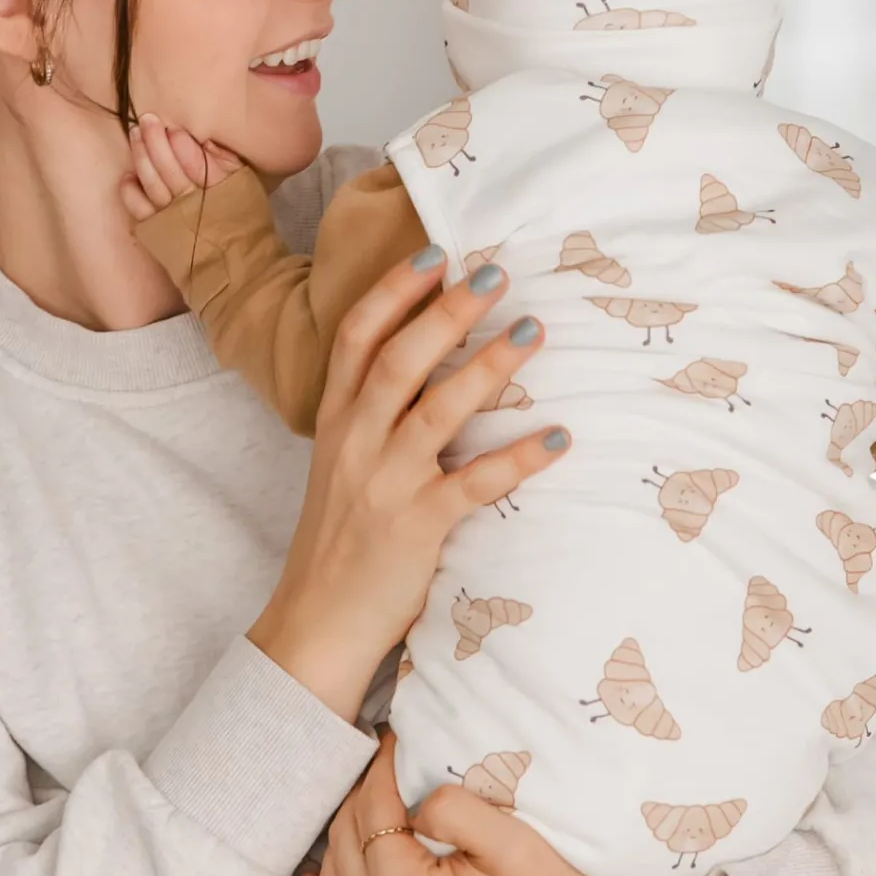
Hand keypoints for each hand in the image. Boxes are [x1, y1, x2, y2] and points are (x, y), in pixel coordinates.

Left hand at [120, 113, 243, 221]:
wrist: (233, 258)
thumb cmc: (240, 215)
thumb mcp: (245, 184)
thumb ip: (227, 161)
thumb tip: (205, 140)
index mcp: (220, 191)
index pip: (197, 164)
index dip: (182, 144)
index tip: (173, 128)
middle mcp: (194, 205)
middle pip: (170, 169)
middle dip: (156, 141)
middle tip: (146, 120)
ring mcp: (173, 218)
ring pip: (152, 184)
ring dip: (141, 156)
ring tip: (135, 134)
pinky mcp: (158, 230)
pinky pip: (139, 208)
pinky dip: (130, 191)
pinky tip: (128, 175)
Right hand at [247, 248, 569, 718]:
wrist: (317, 623)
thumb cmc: (341, 541)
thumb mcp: (343, 465)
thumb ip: (374, 417)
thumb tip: (432, 367)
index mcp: (335, 422)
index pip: (355, 338)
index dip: (394, 291)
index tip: (435, 252)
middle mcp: (354, 443)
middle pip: (398, 360)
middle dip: (445, 312)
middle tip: (494, 275)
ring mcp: (384, 483)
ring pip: (435, 410)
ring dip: (488, 366)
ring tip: (533, 331)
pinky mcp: (416, 526)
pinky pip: (474, 483)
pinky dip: (518, 458)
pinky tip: (558, 437)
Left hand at [298, 732, 731, 875]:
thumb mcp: (510, 839)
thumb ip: (449, 806)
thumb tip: (409, 800)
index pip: (371, 814)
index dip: (381, 770)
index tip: (392, 740)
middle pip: (344, 850)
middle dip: (360, 802)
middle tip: (384, 771)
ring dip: (339, 848)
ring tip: (365, 812)